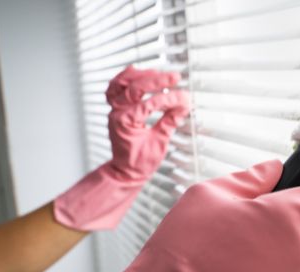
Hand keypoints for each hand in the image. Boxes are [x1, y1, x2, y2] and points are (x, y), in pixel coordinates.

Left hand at [105, 66, 188, 180]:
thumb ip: (170, 122)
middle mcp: (116, 113)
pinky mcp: (116, 108)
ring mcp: (114, 109)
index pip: (149, 104)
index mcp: (125, 123)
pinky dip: (126, 77)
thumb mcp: (159, 144)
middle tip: (176, 77)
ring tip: (159, 72)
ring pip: (121, 83)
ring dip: (140, 75)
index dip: (169, 99)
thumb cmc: (140, 162)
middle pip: (134, 88)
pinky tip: (139, 71)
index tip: (186, 98)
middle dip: (157, 80)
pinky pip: (116, 87)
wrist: (125, 171)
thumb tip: (184, 105)